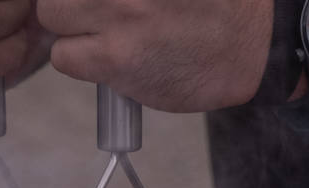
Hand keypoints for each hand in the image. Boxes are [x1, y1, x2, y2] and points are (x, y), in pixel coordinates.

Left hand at [37, 0, 272, 111]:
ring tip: (105, 31)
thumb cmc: (211, 0)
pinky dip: (81, 61)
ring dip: (70, 26)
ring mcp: (121, 10)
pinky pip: (64, 56)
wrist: (256, 41)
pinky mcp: (117, 55)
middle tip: (95, 11)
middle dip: (68, 0)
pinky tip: (114, 58)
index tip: (91, 4)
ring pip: (52, 13)